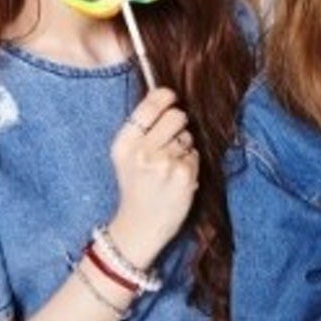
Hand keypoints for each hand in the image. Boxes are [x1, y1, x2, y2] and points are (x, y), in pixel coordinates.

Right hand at [106, 86, 199, 267]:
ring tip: (170, 166)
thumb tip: (166, 94)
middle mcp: (142, 151)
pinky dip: (190, 165)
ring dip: (184, 148)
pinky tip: (177, 179)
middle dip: (178, 124)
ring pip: (188, 137)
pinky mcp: (183, 175)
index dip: (165, 97)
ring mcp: (164, 163)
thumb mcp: (126, 155)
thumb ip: (141, 128)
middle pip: (176, 115)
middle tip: (171, 141)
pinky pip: (195, 155)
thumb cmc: (136, 187)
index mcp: (125, 143)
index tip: (170, 98)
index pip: (151, 105)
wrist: (139, 226)